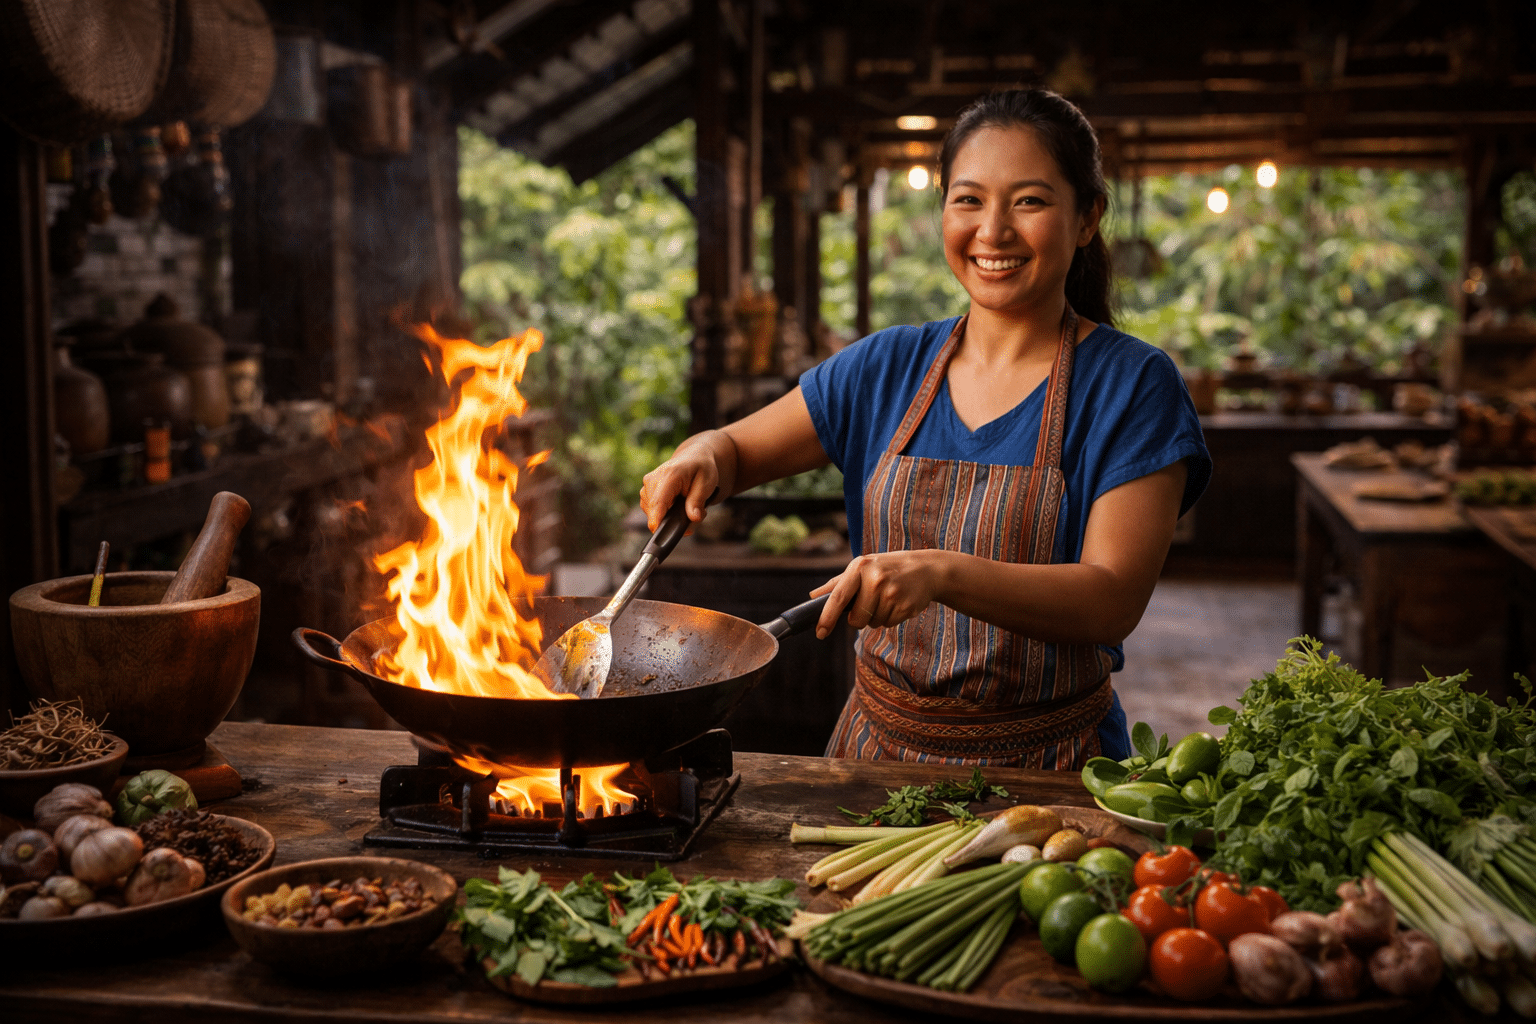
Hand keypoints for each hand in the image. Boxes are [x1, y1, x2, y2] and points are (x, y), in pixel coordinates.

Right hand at [639, 432, 731, 531]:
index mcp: (669, 475)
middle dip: (672, 520)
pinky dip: (664, 512)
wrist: (694, 457)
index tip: (657, 532)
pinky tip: (677, 506)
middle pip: (654, 511)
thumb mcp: (707, 483)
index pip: (658, 502)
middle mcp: (653, 479)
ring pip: (652, 512)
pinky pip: (651, 509)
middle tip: (695, 515)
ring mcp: (647, 484)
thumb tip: (693, 518)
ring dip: (669, 516)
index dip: (657, 519)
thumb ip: (698, 501)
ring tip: (688, 507)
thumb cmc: (702, 468)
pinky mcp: (646, 490)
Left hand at [809, 551, 946, 638]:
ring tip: (889, 598)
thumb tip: (813, 596)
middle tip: (872, 601)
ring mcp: (892, 593)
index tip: (820, 633)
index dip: (827, 617)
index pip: (839, 597)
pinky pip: (888, 624)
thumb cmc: (888, 568)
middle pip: (856, 619)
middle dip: (860, 618)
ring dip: (877, 617)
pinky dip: (891, 618)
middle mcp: (876, 579)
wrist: (927, 569)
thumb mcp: (863, 567)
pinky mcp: (905, 606)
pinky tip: (898, 602)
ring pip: (873, 623)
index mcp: (861, 567)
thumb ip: (838, 583)